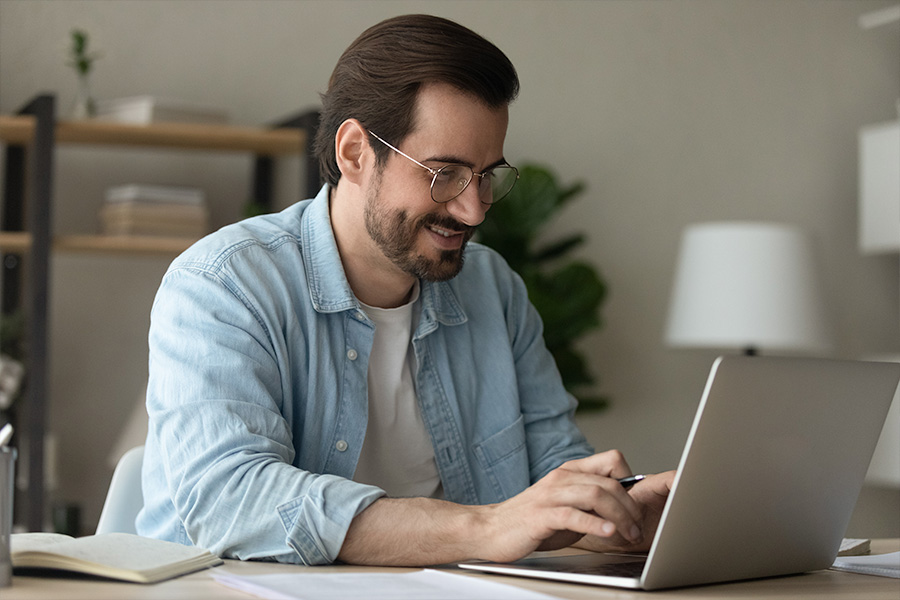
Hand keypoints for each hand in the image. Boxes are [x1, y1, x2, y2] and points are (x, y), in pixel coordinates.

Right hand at [478, 450, 645, 562]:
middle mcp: (561, 478)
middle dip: (630, 508)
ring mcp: (550, 495)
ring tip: (628, 534)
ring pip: (595, 495)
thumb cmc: (531, 521)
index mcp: (569, 472)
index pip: (612, 459)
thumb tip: (624, 509)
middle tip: (637, 529)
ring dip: (619, 517)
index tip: (635, 504)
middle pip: (609, 483)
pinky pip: (573, 515)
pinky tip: (608, 533)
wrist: (490, 529)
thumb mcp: (566, 506)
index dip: (630, 479)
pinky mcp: (540, 515)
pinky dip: (595, 524)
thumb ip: (590, 503)